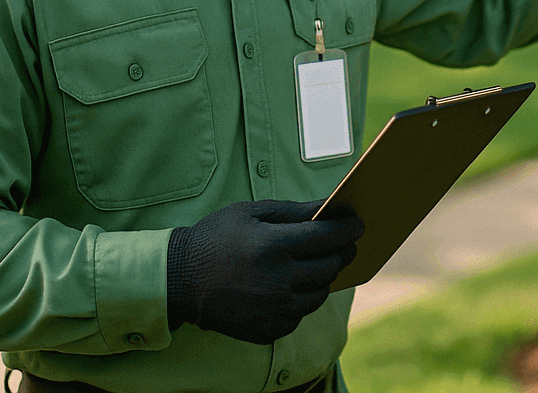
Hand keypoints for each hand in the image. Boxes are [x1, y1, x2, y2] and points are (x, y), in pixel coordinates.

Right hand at [165, 199, 363, 344]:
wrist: (180, 280)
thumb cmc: (216, 238)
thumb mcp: (250, 213)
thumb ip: (293, 211)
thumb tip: (329, 206)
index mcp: (273, 246)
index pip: (328, 237)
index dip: (348, 228)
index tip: (358, 223)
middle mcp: (278, 281)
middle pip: (330, 266)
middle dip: (342, 251)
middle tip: (343, 243)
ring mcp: (274, 310)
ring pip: (319, 294)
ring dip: (324, 277)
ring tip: (316, 263)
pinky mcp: (268, 330)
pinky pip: (301, 315)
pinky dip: (302, 299)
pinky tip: (292, 286)